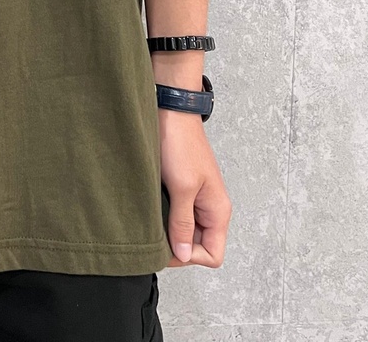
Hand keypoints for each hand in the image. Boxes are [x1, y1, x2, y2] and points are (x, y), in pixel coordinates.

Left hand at [159, 109, 231, 267]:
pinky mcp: (182, 187)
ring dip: (168, 230)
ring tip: (150, 221)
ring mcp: (196, 197)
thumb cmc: (180, 143)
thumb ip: (183, 223)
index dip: (189, 257)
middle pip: (198, 245)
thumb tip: (184, 254)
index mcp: (218, 211)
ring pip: (185, 229)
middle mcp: (210, 207)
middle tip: (153, 235)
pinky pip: (176, 213)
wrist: (171, 111)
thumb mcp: (182, 187)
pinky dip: (164, 216)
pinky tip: (150, 208)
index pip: (213, 255)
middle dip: (176, 245)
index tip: (166, 246)